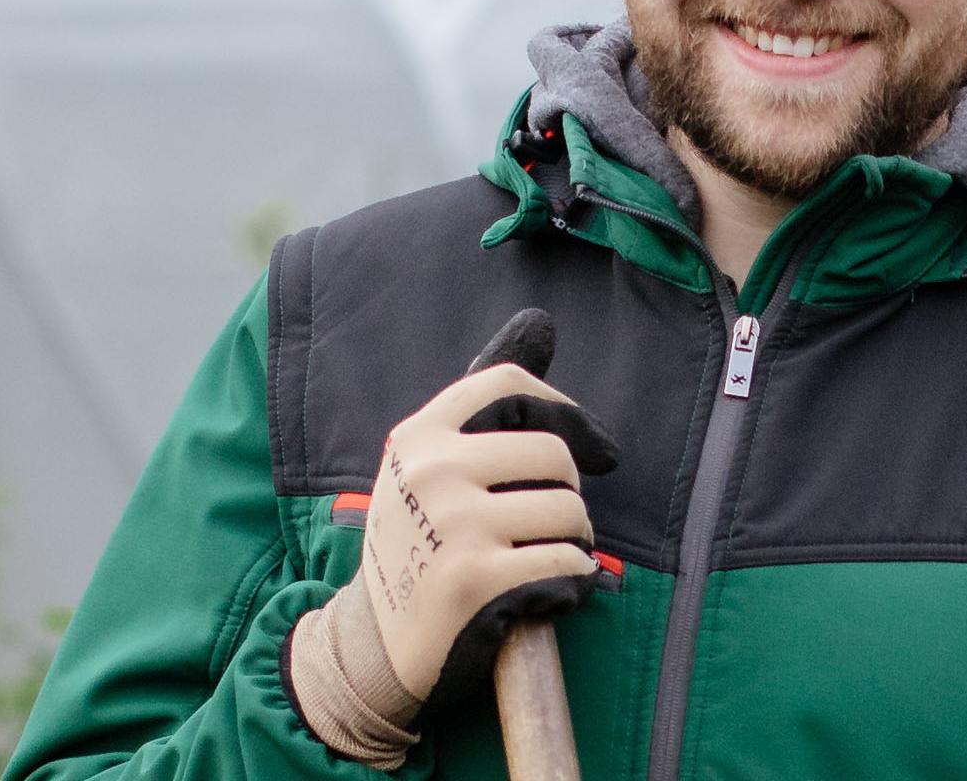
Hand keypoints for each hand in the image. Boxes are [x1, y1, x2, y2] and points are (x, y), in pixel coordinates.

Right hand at [290, 343, 618, 763]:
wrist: (375, 644)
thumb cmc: (417, 547)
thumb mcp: (428, 468)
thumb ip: (483, 406)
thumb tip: (541, 322)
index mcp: (418, 436)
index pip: (510, 385)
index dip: (565, 413)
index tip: (591, 449)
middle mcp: (431, 471)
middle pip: (553, 454)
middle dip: (570, 494)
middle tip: (552, 526)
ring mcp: (453, 524)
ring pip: (568, 512)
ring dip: (574, 543)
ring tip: (542, 561)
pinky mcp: (477, 579)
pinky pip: (567, 564)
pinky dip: (572, 584)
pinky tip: (545, 595)